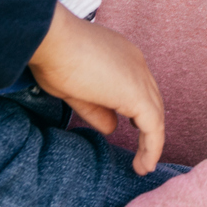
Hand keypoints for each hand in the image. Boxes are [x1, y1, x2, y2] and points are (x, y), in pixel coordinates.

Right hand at [28, 8, 165, 173]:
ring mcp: (139, 77)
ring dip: (151, 143)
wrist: (51, 39)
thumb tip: (112, 128)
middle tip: (142, 154)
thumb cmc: (54, 58)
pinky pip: (153, 127)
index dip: (137, 110)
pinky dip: (152, 147)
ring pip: (155, 115)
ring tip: (143, 166)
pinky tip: (144, 165)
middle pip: (151, 101)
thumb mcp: (75, 89)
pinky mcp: (137, 94)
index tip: (131, 129)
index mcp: (122, 55)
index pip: (137, 86)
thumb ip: (97, 109)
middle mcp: (136, 63)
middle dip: (148, 129)